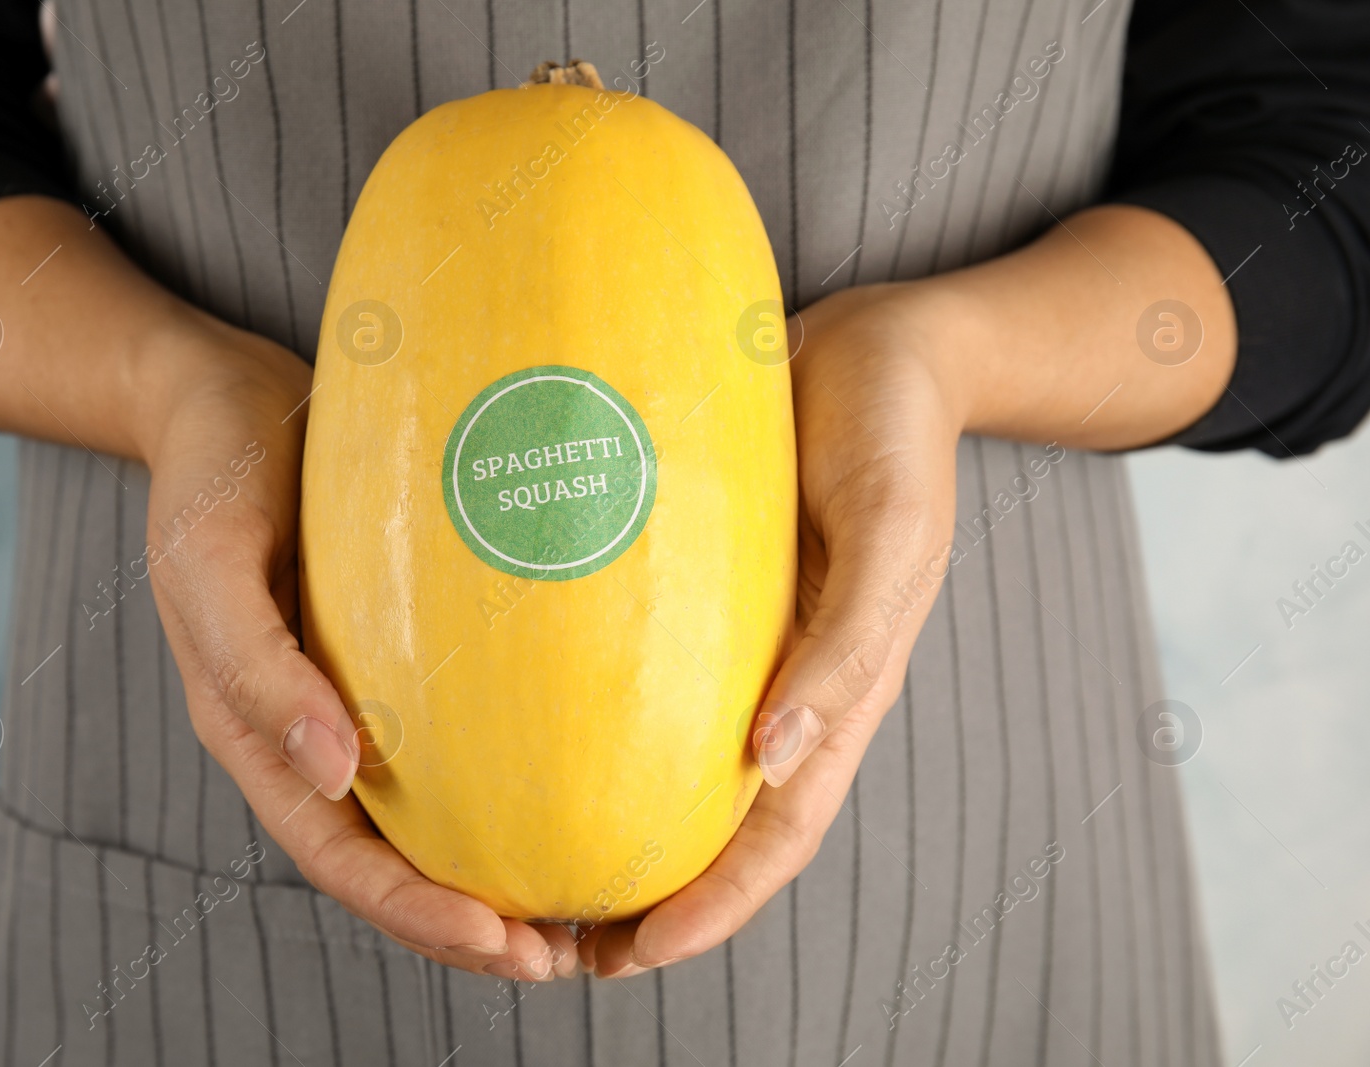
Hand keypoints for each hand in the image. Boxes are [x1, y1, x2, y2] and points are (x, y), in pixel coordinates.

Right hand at [142, 315, 578, 979]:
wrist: (226, 401)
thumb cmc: (214, 475)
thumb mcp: (211, 561)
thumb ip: (257, 669)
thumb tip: (335, 776)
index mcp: (256, 735)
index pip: (339, 857)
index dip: (417, 914)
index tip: (505, 944)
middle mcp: (307, 736)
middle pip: (389, 864)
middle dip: (469, 925)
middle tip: (564, 953)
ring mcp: (348, 700)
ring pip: (423, 818)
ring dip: (489, 874)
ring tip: (579, 904)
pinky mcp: (390, 657)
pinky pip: (446, 744)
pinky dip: (498, 786)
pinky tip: (565, 789)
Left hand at [588, 283, 966, 975]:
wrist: (877, 348)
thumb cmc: (894, 436)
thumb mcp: (887, 534)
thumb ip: (846, 648)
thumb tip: (770, 761)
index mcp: (839, 693)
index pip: (778, 832)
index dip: (713, 905)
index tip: (633, 954)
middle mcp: (783, 686)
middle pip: (715, 823)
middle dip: (648, 894)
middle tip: (558, 941)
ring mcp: (740, 644)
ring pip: (673, 762)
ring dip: (615, 826)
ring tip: (532, 867)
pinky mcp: (696, 593)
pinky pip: (645, 678)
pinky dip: (598, 728)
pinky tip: (531, 736)